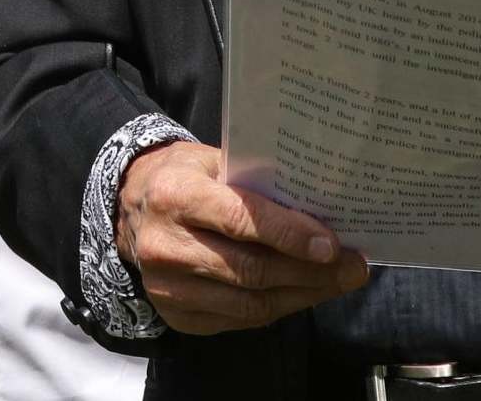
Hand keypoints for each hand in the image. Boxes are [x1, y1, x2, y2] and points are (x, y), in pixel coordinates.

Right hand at [117, 140, 368, 334]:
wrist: (128, 208)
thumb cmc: (182, 176)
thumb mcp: (210, 161)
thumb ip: (254, 182)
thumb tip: (320, 208)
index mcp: (174, 194)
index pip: (239, 219)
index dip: (289, 234)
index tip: (331, 244)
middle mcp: (165, 244)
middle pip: (252, 269)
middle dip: (310, 272)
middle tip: (352, 267)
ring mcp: (167, 286)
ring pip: (250, 302)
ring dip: (302, 295)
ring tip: (337, 282)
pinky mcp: (175, 315)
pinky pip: (239, 320)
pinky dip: (277, 308)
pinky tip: (301, 293)